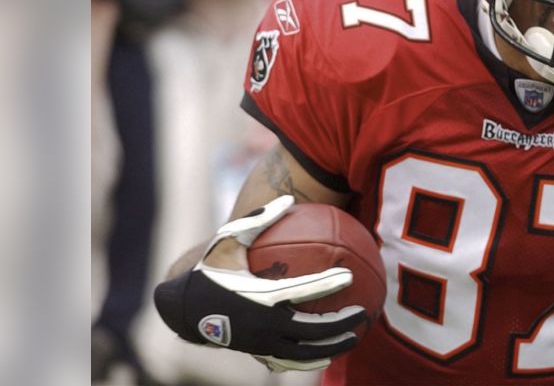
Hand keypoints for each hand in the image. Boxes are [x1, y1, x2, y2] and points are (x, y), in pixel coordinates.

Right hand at [154, 196, 366, 371]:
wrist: (184, 308)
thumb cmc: (211, 269)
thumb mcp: (229, 240)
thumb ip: (259, 220)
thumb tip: (288, 197)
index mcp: (259, 295)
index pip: (301, 290)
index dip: (327, 283)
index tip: (349, 275)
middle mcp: (263, 324)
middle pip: (311, 329)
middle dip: (340, 323)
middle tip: (364, 313)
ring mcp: (261, 342)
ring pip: (304, 351)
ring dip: (332, 347)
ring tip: (355, 338)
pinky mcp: (258, 352)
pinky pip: (290, 362)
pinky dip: (311, 361)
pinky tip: (328, 355)